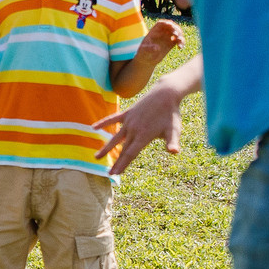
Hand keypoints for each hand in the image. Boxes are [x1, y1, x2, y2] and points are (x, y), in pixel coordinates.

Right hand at [93, 60, 203, 174]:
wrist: (165, 94)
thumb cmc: (171, 114)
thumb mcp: (174, 130)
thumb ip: (172, 142)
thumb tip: (175, 152)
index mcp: (144, 135)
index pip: (131, 153)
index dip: (122, 164)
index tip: (115, 173)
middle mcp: (134, 129)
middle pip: (123, 149)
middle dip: (116, 162)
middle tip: (109, 174)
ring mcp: (129, 121)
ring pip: (115, 137)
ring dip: (106, 148)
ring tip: (96, 157)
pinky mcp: (127, 113)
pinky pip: (113, 119)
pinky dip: (103, 123)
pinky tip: (94, 128)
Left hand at [139, 18, 184, 58]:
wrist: (147, 60)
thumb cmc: (143, 54)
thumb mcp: (144, 51)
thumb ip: (149, 49)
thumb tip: (156, 48)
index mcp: (154, 31)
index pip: (161, 23)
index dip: (166, 23)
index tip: (170, 25)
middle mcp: (161, 32)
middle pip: (171, 26)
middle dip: (175, 29)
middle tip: (176, 35)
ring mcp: (167, 37)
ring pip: (176, 32)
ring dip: (180, 35)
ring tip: (179, 41)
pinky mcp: (171, 43)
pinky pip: (178, 40)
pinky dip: (181, 42)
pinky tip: (180, 47)